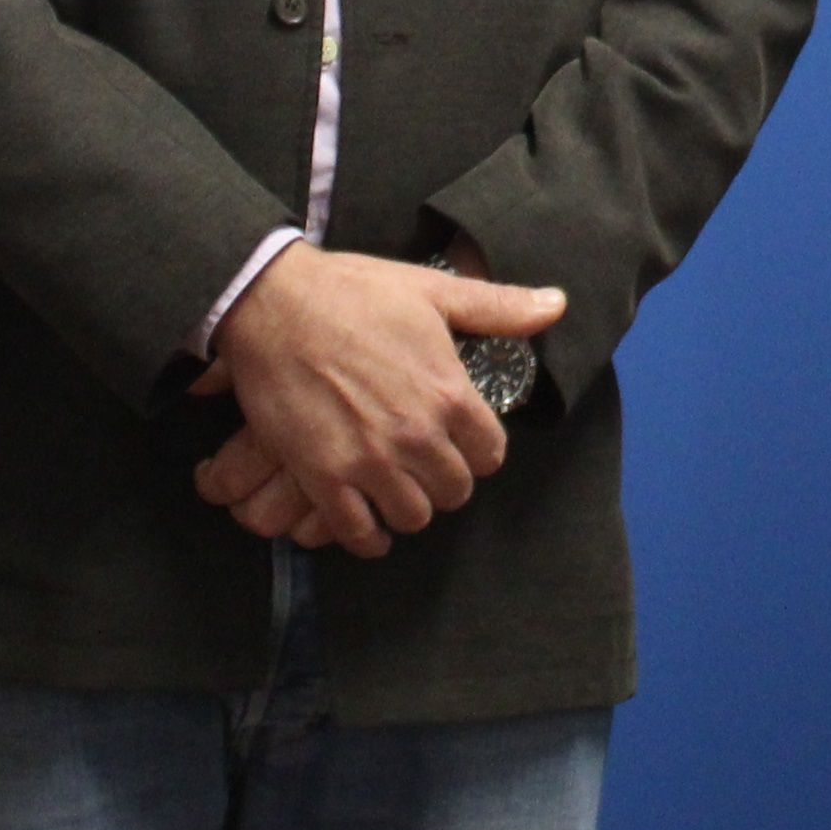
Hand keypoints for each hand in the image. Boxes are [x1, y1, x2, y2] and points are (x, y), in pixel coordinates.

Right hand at [190, 238, 563, 559]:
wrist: (273, 303)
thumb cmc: (353, 292)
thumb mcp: (433, 291)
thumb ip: (498, 308)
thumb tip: (557, 305)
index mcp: (449, 394)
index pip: (491, 455)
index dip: (478, 451)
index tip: (462, 443)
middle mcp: (417, 435)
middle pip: (455, 492)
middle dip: (446, 481)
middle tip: (428, 468)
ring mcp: (369, 461)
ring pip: (412, 517)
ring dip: (408, 508)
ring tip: (397, 491)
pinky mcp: (323, 477)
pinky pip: (357, 533)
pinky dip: (367, 537)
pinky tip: (369, 526)